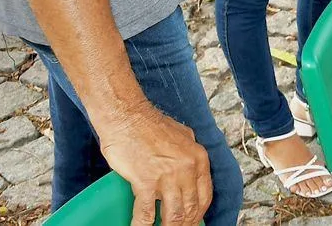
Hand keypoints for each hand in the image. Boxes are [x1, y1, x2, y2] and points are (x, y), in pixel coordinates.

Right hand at [99, 106, 212, 225]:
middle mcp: (188, 168)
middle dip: (184, 225)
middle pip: (191, 209)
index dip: (198, 215)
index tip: (192, 222)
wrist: (127, 116)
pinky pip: (147, 213)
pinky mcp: (146, 180)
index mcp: (199, 158)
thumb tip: (191, 168)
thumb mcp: (182, 135)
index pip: (205, 196)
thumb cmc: (149, 126)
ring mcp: (168, 175)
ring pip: (173, 215)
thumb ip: (188, 154)